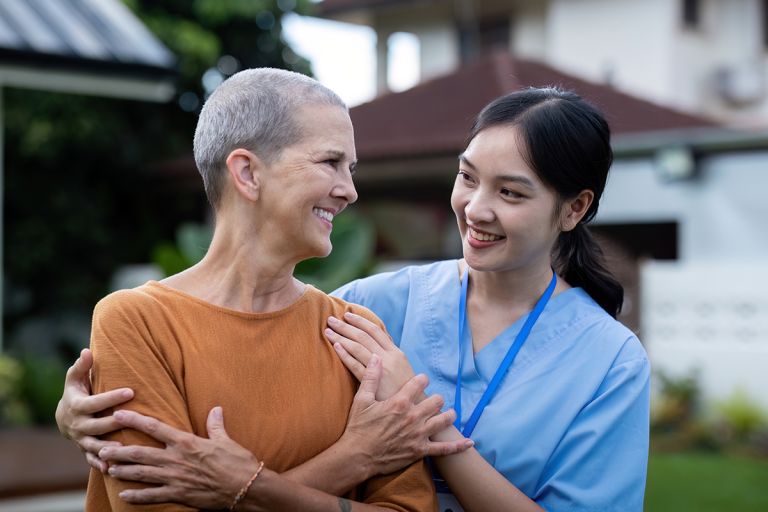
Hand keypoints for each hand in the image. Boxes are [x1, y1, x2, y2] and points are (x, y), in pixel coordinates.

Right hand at [55, 348, 133, 471]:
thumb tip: (87, 351)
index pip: (95, 402)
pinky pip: (92, 458)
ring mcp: (81, 439)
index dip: (111, 397)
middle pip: (97, 425)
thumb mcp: (75, 378)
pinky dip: (100, 463)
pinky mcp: (85, 449)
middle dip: (114, 423)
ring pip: (94, 445)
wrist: (64, 416)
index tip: (130, 391)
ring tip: (125, 449)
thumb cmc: (76, 391)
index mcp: (77, 406)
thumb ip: (82, 366)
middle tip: (133, 418)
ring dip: (109, 448)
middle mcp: (78, 425)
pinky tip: (112, 468)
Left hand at [99, 407, 259, 508]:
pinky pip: (151, 496)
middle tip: (101, 447)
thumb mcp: (226, 440)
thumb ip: (216, 425)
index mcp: (187, 442)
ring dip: (122, 470)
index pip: (155, 427)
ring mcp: (175, 478)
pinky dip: (135, 496)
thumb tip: (215, 409)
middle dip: (119, 450)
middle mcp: (176, 459)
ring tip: (107, 467)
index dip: (135, 420)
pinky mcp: (179, 495)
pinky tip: (123, 494)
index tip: (119, 414)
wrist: (247, 487)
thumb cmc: (238, 462)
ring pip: (141, 473)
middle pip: (140, 452)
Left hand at [326, 312, 415, 399]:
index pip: (376, 330)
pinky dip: (345, 354)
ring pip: (358, 347)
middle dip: (346, 325)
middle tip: (331, 319)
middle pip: (363, 335)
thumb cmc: (404, 389)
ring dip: (341, 337)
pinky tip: (335, 347)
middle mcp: (389, 357)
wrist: (413, 408)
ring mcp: (381, 368)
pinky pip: (356, 365)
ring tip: (328, 331)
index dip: (360, 321)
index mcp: (396, 352)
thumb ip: (390, 353)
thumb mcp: (401, 368)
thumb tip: (379, 339)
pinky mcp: (374, 382)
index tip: (348, 315)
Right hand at [341, 354, 472, 475]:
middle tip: (433, 399)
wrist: (357, 457)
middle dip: (435, 398)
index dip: (422, 380)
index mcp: (400, 402)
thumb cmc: (359, 428)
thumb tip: (376, 357)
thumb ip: (371, 377)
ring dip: (448, 416)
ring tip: (449, 413)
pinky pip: (444, 449)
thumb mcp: (362, 399)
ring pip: (443, 421)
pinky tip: (469, 443)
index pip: (420, 383)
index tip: (421, 380)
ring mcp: (419, 435)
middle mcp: (413, 417)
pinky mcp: (420, 451)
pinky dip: (458, 446)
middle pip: (436, 401)